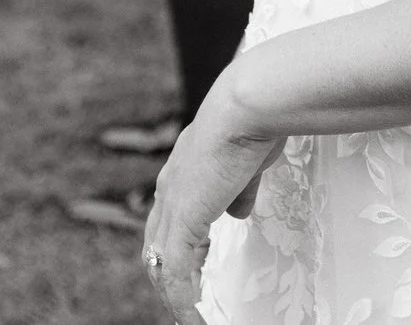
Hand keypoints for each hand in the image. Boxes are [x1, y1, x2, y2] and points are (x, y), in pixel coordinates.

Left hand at [142, 82, 284, 324]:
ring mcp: (171, 207)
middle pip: (156, 246)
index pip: (170, 219)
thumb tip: (237, 213)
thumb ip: (240, 190)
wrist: (247, 107)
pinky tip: (194, 317)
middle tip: (185, 300)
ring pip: (161, 264)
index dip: (179, 246)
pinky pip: (177, 274)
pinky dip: (184, 300)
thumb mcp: (248, 163)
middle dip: (168, 276)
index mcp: (183, 171)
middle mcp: (169, 190)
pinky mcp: (182, 223)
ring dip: (174, 293)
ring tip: (190, 315)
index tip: (194, 267)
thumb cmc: (255, 121)